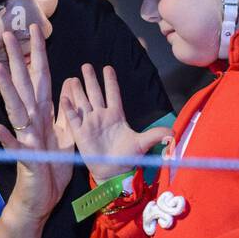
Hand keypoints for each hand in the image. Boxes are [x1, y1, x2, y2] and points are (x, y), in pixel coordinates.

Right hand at [0, 25, 74, 223]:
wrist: (43, 198)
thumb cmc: (51, 167)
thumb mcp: (66, 135)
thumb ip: (65, 111)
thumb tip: (67, 86)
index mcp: (43, 114)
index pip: (41, 77)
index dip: (38, 54)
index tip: (36, 29)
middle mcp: (31, 121)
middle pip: (24, 84)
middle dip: (17, 59)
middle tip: (7, 33)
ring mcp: (26, 138)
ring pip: (15, 109)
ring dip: (7, 89)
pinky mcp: (25, 159)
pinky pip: (15, 148)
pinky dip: (7, 139)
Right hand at [62, 63, 170, 181]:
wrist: (113, 171)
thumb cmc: (127, 157)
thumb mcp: (142, 144)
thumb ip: (155, 135)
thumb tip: (173, 132)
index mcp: (117, 115)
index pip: (113, 94)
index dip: (111, 81)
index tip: (107, 68)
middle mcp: (102, 116)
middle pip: (95, 94)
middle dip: (91, 80)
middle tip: (86, 65)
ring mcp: (90, 123)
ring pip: (83, 102)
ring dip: (78, 90)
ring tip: (74, 78)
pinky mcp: (81, 133)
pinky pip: (73, 118)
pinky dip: (69, 108)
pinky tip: (65, 97)